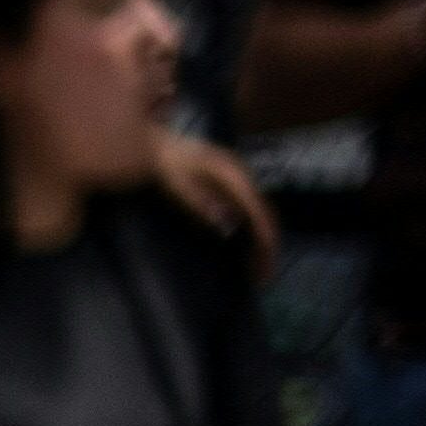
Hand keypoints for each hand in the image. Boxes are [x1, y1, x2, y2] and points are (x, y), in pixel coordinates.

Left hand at [143, 131, 277, 279]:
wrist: (157, 146)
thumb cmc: (166, 165)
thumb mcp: (179, 183)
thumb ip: (201, 202)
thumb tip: (228, 223)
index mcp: (235, 177)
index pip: (259, 212)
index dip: (266, 240)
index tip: (266, 264)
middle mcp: (243, 178)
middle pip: (266, 216)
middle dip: (268, 248)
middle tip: (263, 278)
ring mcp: (238, 182)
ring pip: (259, 215)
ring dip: (261, 243)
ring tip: (257, 271)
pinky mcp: (230, 187)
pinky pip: (248, 212)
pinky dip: (251, 233)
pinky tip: (245, 251)